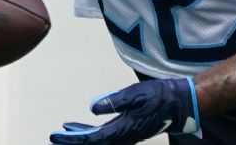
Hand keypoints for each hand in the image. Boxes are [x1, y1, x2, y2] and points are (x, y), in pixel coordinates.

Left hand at [50, 78, 199, 144]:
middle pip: (92, 142)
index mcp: (123, 130)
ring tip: (64, 130)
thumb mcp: (135, 95)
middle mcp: (123, 136)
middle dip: (72, 140)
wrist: (180, 104)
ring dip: (80, 136)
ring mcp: (125, 134)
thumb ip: (113, 102)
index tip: (57, 134)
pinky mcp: (127, 130)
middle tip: (54, 136)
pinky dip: (91, 131)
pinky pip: (105, 135)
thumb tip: (92, 108)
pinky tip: (82, 126)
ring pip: (98, 139)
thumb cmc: (159, 97)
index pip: (92, 138)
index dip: (72, 138)